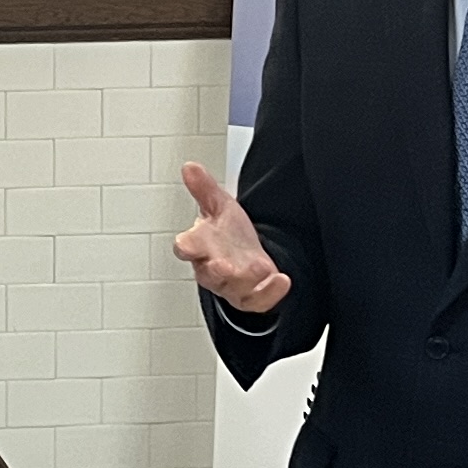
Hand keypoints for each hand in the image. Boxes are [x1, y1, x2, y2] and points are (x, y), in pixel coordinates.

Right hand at [175, 163, 290, 313]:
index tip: (186, 246)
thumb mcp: (219, 207)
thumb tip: (190, 167)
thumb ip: (204, 189)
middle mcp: (213, 269)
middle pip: (209, 273)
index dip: (186, 247)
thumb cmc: (229, 236)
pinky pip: (258, 300)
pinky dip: (270, 292)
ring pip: (233, 288)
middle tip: (224, 265)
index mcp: (199, 247)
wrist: (250, 257)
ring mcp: (232, 285)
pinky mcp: (251, 297)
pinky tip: (282, 279)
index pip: (186, 247)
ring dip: (246, 279)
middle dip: (216, 270)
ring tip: (259, 267)